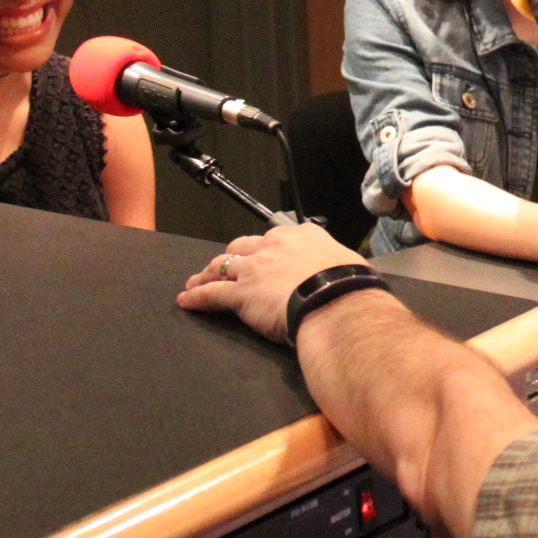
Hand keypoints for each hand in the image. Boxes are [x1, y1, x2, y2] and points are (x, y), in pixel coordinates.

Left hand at [179, 221, 365, 343]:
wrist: (337, 301)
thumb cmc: (350, 286)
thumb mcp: (350, 266)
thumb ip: (339, 266)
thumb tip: (349, 276)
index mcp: (302, 236)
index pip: (276, 237)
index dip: (266, 247)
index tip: (263, 253)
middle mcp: (273, 246)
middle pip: (242, 246)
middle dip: (232, 256)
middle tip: (225, 266)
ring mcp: (253, 268)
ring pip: (221, 267)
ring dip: (207, 274)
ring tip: (196, 281)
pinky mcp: (240, 294)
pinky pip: (211, 294)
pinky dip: (196, 297)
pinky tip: (186, 300)